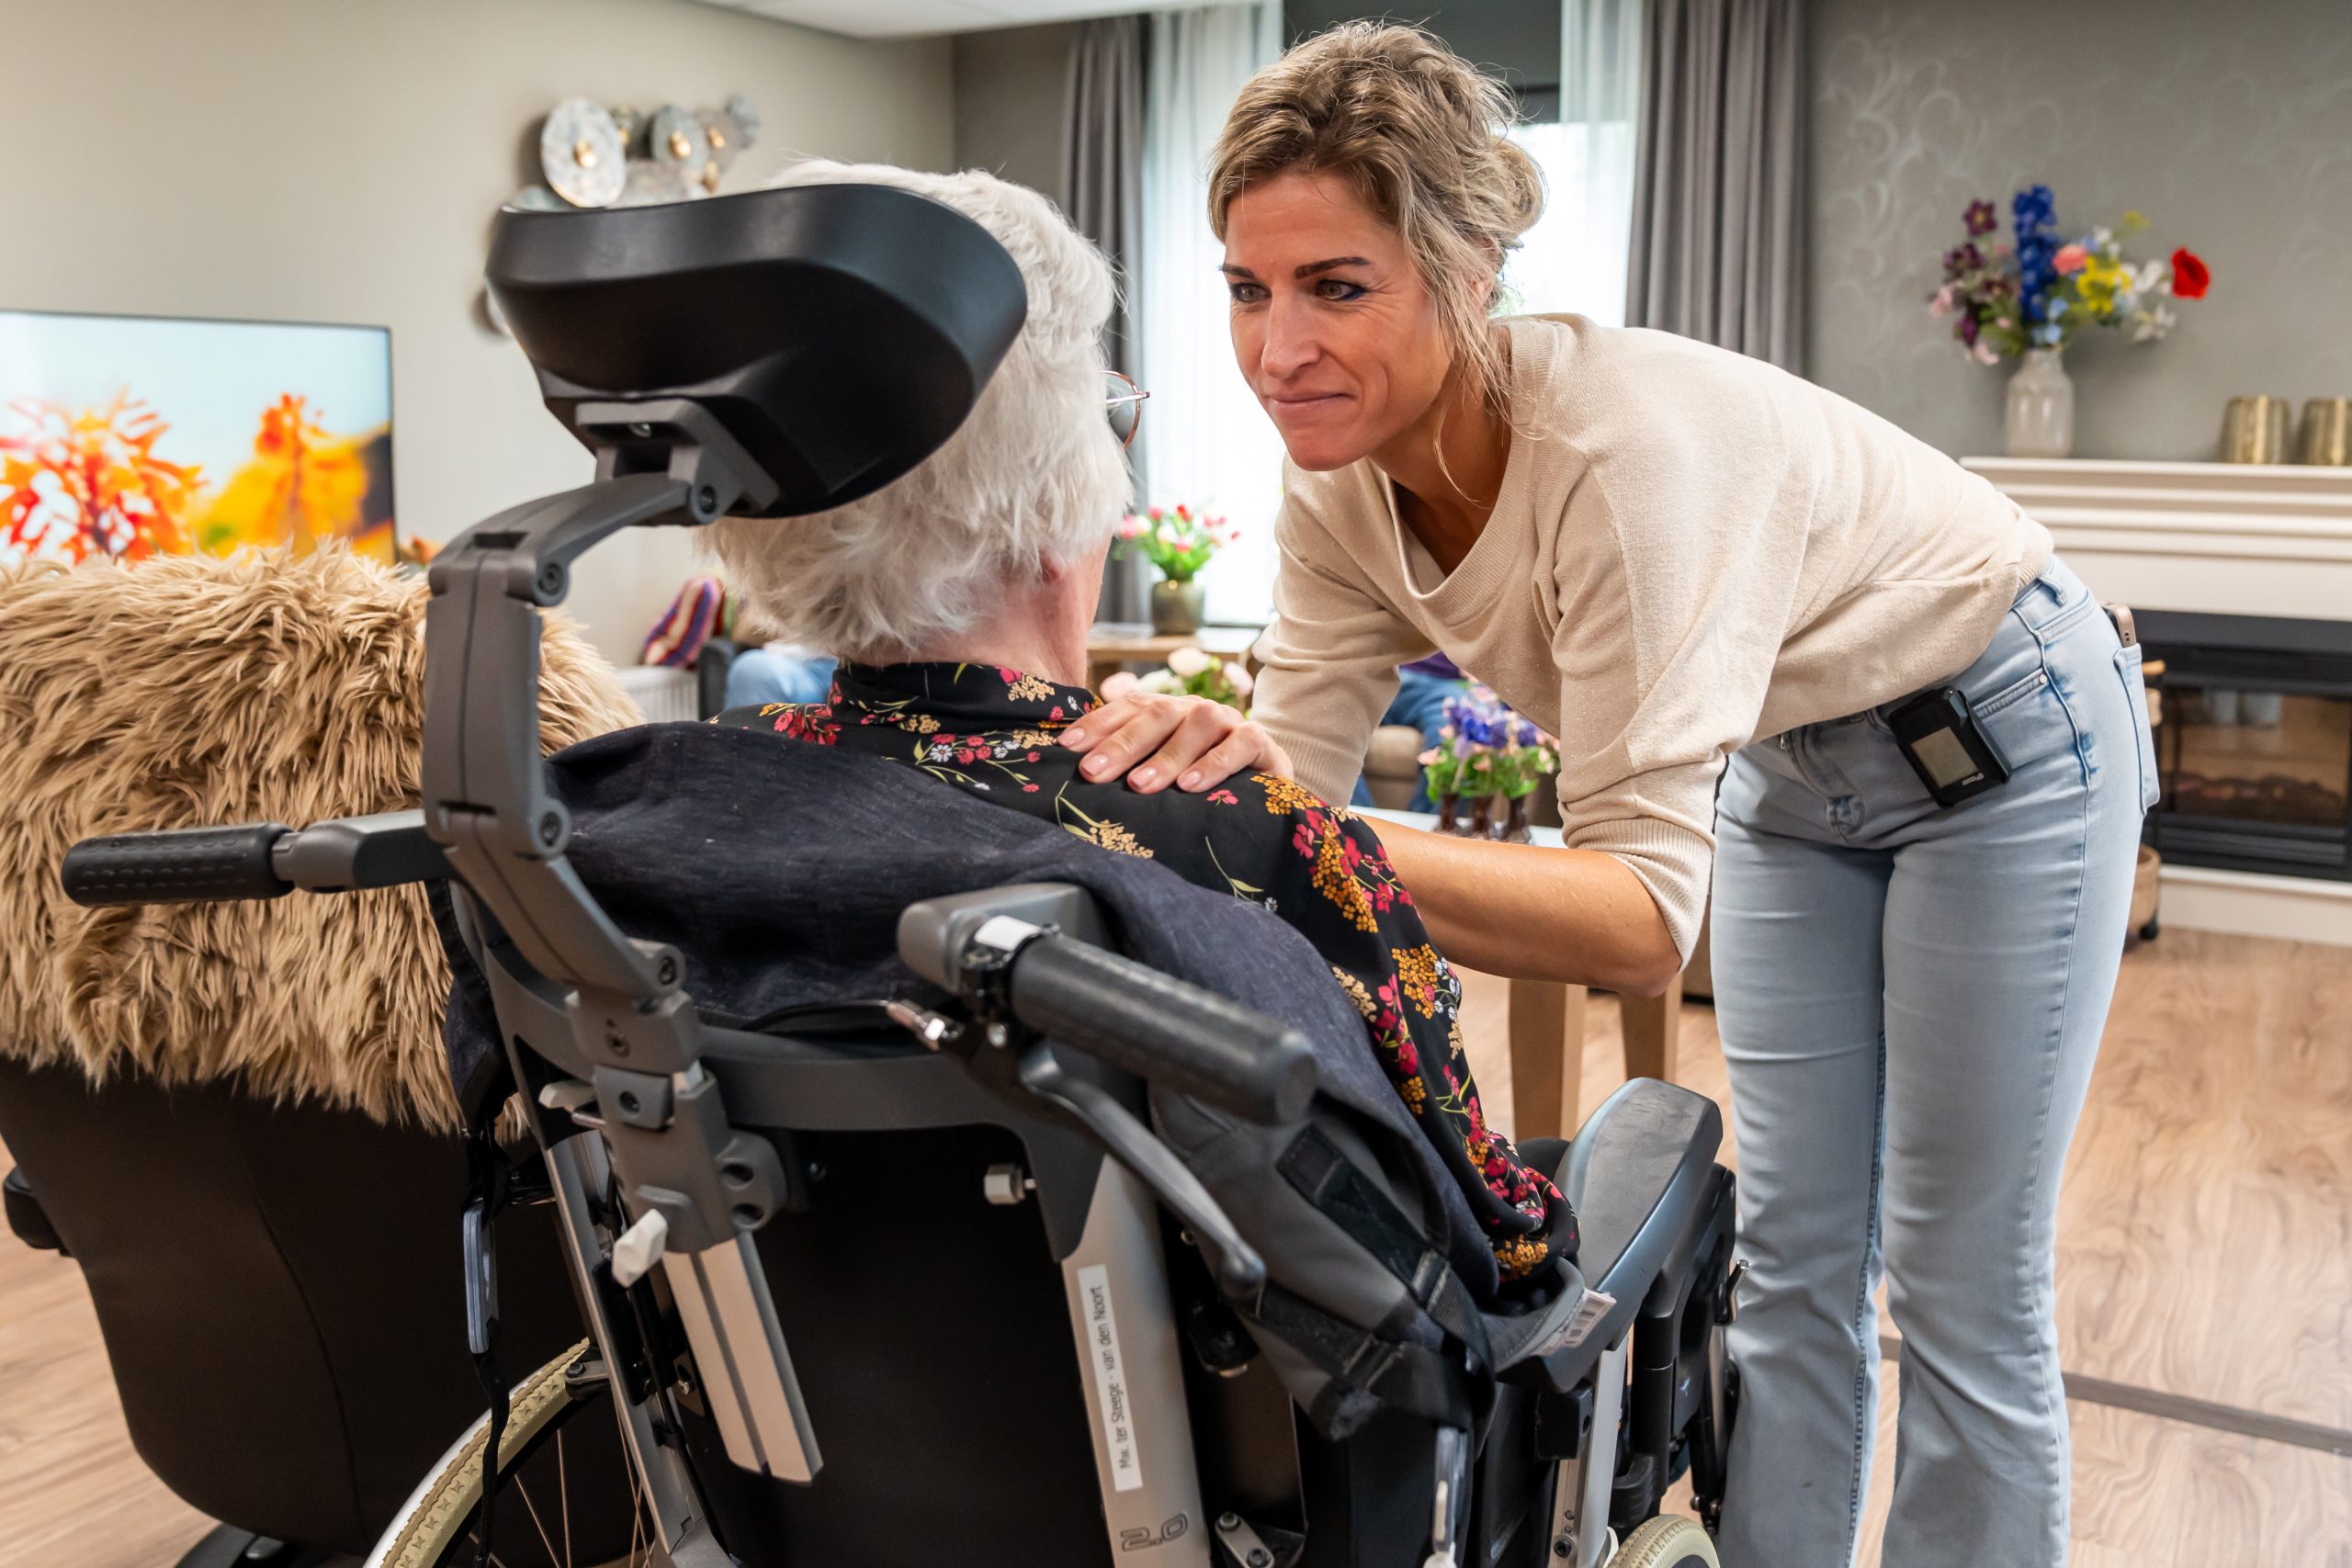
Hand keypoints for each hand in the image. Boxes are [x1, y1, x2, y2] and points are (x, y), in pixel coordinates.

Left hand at [1058, 693, 1293, 793]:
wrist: (1265, 792)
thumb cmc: (1202, 783)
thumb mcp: (1164, 772)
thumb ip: (1131, 766)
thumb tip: (1080, 775)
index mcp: (1167, 711)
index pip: (1128, 708)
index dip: (1097, 724)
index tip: (1066, 747)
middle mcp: (1194, 709)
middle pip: (1156, 714)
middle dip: (1122, 744)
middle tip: (1093, 772)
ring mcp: (1229, 721)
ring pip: (1197, 725)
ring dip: (1166, 756)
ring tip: (1140, 785)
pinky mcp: (1260, 742)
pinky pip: (1240, 745)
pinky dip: (1214, 764)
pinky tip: (1190, 786)